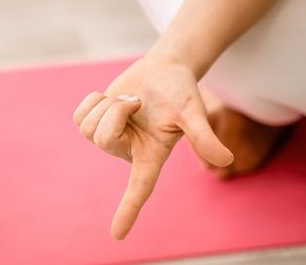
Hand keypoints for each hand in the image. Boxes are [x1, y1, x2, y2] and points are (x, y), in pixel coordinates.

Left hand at [73, 57, 232, 239]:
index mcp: (151, 156)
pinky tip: (109, 97)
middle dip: (117, 110)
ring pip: (88, 128)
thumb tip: (226, 161)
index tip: (117, 235)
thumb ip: (204, 136)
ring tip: (128, 100)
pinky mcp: (96, 122)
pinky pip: (79, 116)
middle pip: (103, 138)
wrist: (163, 71)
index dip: (129, 211)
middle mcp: (129, 151)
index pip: (140, 189)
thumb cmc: (181, 92)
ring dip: (107, 104)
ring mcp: (110, 138)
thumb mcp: (193, 112)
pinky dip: (93, 100)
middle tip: (137, 101)